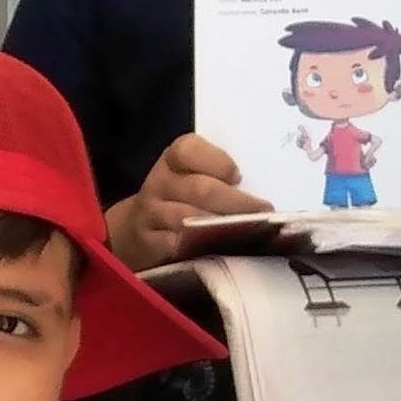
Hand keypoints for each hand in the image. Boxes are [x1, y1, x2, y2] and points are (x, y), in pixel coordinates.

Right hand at [105, 134, 266, 270]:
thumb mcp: (190, 177)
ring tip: (250, 233)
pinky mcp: (149, 244)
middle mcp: (160, 183)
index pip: (188, 150)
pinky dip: (201, 248)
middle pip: (199, 189)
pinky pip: (177, 246)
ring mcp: (151, 214)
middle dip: (235, 202)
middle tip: (263, 212)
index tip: (238, 177)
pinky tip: (221, 250)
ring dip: (223, 227)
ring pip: (189, 220)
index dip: (216, 162)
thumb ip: (218, 177)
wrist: (137, 231)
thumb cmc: (179, 200)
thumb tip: (262, 188)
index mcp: (173, 160)